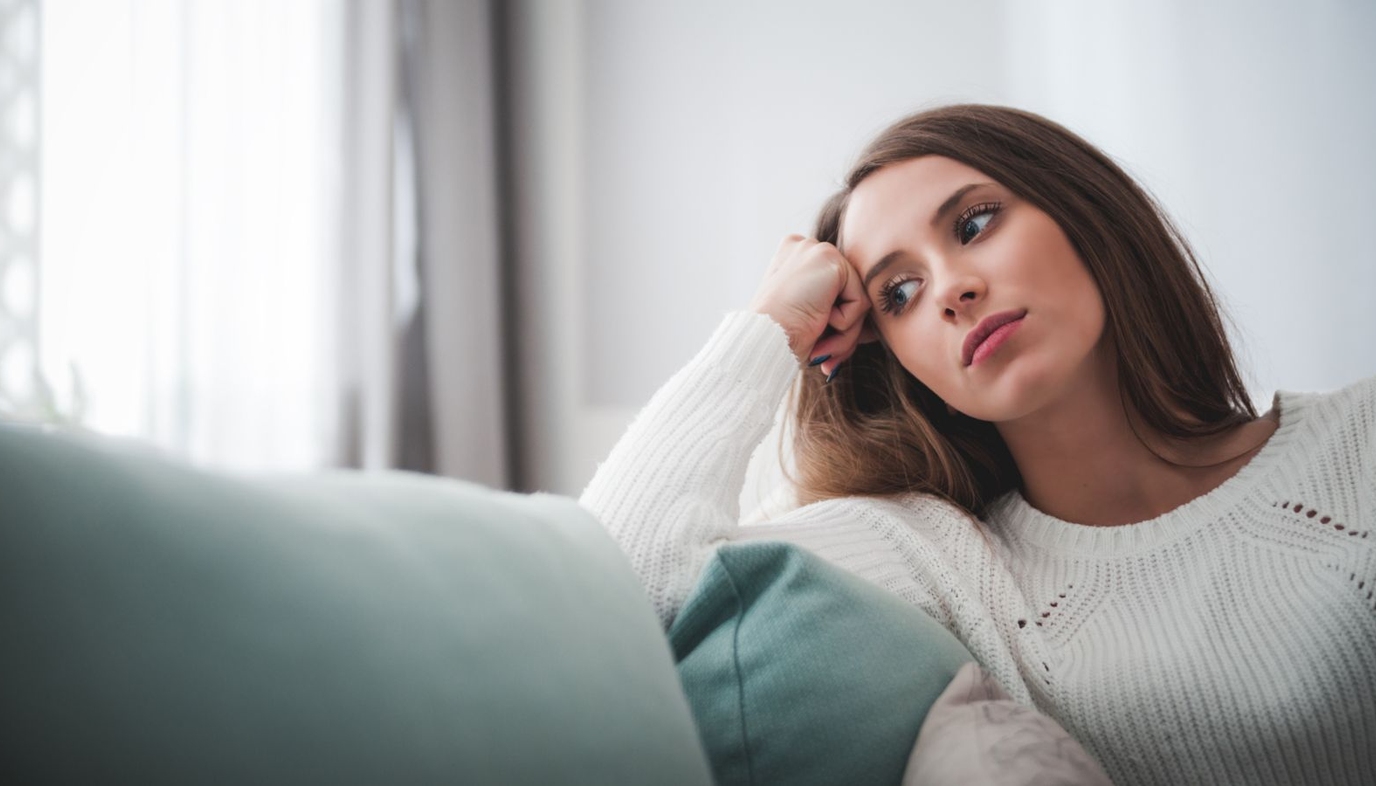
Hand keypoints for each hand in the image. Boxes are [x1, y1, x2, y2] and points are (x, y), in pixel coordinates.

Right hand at [749, 235, 873, 376]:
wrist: (764, 342)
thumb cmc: (778, 339)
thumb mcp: (803, 316)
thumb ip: (828, 308)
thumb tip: (865, 329)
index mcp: (793, 258)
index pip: (835, 290)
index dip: (832, 322)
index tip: (815, 346)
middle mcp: (805, 247)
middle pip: (848, 293)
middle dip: (842, 332)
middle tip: (822, 355)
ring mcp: (817, 250)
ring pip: (857, 300)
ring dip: (844, 333)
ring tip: (819, 345)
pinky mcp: (830, 260)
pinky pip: (860, 302)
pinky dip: (845, 324)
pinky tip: (818, 321)